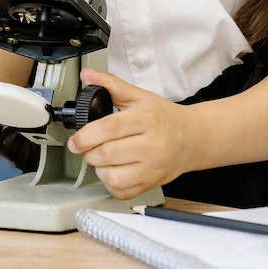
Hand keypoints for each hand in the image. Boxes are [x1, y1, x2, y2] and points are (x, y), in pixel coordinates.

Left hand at [66, 69, 194, 199]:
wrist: (192, 138)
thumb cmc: (164, 118)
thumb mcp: (139, 96)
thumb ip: (111, 85)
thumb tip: (88, 75)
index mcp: (146, 119)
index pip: (110, 128)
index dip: (86, 136)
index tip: (75, 141)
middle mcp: (152, 145)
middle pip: (107, 154)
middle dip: (88, 152)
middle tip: (88, 147)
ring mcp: (153, 168)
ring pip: (113, 178)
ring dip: (99, 169)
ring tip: (102, 159)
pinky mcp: (152, 183)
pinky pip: (122, 192)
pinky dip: (111, 185)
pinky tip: (113, 171)